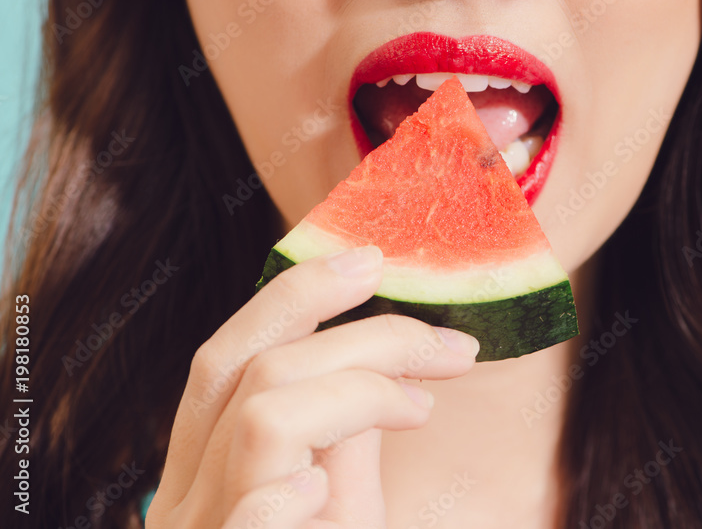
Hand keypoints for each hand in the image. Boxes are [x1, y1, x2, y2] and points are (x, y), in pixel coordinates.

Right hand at [145, 246, 479, 527]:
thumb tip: (377, 363)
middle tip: (448, 340)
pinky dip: (286, 488)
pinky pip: (249, 511)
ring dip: (362, 390)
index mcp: (208, 470)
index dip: (298, 296)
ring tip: (425, 408)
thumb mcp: (336, 508)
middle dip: (356, 331)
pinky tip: (329, 489)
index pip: (233, 355)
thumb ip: (342, 438)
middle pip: (244, 365)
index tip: (374, 262)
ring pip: (261, 415)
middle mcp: (188, 500)